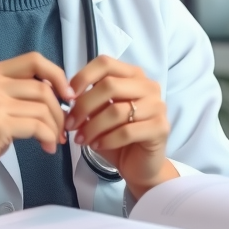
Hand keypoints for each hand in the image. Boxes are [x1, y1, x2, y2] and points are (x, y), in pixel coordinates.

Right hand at [0, 52, 72, 192]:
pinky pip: (38, 126)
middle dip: (59, 111)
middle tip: (61, 130)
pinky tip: (46, 147)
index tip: (67, 95)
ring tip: (52, 141)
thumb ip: (18, 94)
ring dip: (54, 127)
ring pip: (43, 108)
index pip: (34, 60)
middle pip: (43, 87)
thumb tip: (57, 93)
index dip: (57, 75)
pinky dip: (48, 138)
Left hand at [66, 56, 177, 199]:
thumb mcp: (98, 114)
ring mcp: (158, 106)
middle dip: (84, 106)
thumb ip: (87, 101)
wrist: (139, 165)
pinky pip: (127, 131)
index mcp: (133, 75)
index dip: (83, 77)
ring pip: (116, 111)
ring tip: (80, 139)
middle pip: (109, 85)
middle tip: (70, 124)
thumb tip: (68, 97)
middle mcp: (148, 86)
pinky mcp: (161, 128)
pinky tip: (96, 146)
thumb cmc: (117, 136)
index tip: (67, 97)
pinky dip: (106, 139)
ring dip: (92, 126)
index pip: (105, 63)